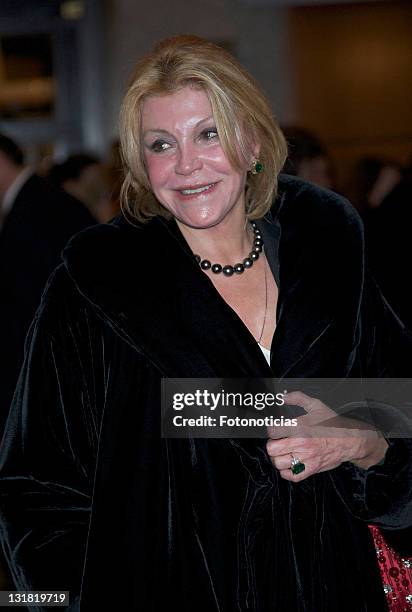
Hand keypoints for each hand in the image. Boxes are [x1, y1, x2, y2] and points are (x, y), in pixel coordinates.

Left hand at [266, 391, 388, 481]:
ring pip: (278, 463)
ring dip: (278, 457)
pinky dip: (286, 472)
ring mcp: (306, 458)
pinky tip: (289, 464)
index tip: (276, 430)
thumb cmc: (332, 424)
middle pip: (272, 449)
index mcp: (300, 427)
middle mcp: (301, 444)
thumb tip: (283, 397)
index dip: (272, 430)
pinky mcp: (311, 469)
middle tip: (278, 442)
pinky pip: (291, 476)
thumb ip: (298, 398)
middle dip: (272, 444)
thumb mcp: (315, 405)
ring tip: (284, 452)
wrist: (349, 439)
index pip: (273, 431)